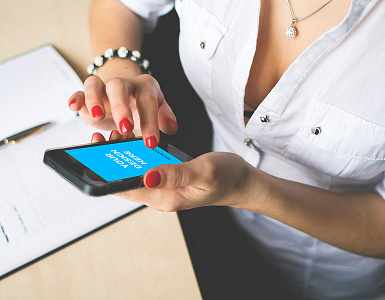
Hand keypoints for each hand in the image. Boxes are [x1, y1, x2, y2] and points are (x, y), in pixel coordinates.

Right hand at [69, 74, 177, 147]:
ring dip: (94, 99)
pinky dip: (76, 97)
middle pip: (119, 88)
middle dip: (121, 108)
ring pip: (95, 84)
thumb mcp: (158, 109)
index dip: (150, 122)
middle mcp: (124, 84)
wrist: (126, 93)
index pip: (147, 102)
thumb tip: (172, 128)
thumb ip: (164, 117)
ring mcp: (103, 88)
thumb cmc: (142, 104)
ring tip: (97, 116)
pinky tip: (74, 106)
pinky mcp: (87, 95)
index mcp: (145, 87)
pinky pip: (79, 91)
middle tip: (125, 128)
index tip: (151, 143)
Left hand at [91, 131, 254, 211]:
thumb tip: (146, 176)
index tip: (96, 153)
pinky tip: (135, 143)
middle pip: (127, 182)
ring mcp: (165, 189)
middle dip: (111, 162)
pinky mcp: (169, 181)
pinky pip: (147, 170)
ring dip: (124, 158)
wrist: (243, 182)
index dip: (108, 173)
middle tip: (105, 137)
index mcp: (167, 198)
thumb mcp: (203, 171)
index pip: (128, 188)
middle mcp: (162, 196)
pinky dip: (138, 157)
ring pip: (136, 175)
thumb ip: (175, 174)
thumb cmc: (227, 177)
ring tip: (116, 136)